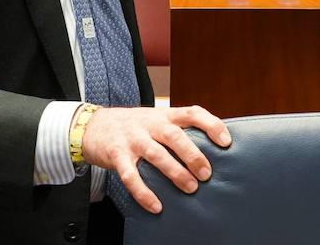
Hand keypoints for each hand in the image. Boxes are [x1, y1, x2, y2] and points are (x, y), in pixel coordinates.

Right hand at [82, 105, 230, 213]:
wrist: (93, 125)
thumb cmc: (133, 126)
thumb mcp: (155, 119)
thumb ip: (177, 129)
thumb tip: (209, 150)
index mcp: (163, 115)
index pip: (192, 112)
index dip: (211, 124)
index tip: (226, 142)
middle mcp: (149, 124)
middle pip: (174, 135)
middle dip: (193, 155)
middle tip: (206, 174)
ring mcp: (132, 139)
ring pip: (156, 154)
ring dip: (175, 172)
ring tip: (190, 188)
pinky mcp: (117, 155)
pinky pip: (130, 176)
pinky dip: (144, 192)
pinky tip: (156, 205)